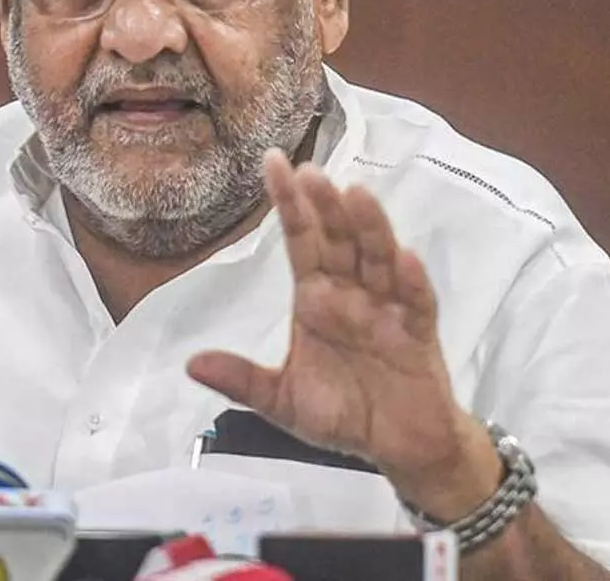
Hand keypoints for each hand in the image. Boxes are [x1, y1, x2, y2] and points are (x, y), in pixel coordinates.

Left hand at [187, 150, 500, 518]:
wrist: (398, 448)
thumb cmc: (343, 414)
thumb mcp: (282, 401)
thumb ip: (242, 381)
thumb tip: (190, 364)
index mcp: (317, 299)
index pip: (301, 242)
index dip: (289, 204)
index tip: (275, 162)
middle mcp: (352, 294)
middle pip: (339, 242)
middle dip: (325, 207)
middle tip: (310, 171)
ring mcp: (388, 309)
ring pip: (379, 260)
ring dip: (370, 228)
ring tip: (356, 194)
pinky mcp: (419, 335)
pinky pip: (417, 303)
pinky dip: (413, 281)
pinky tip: (405, 258)